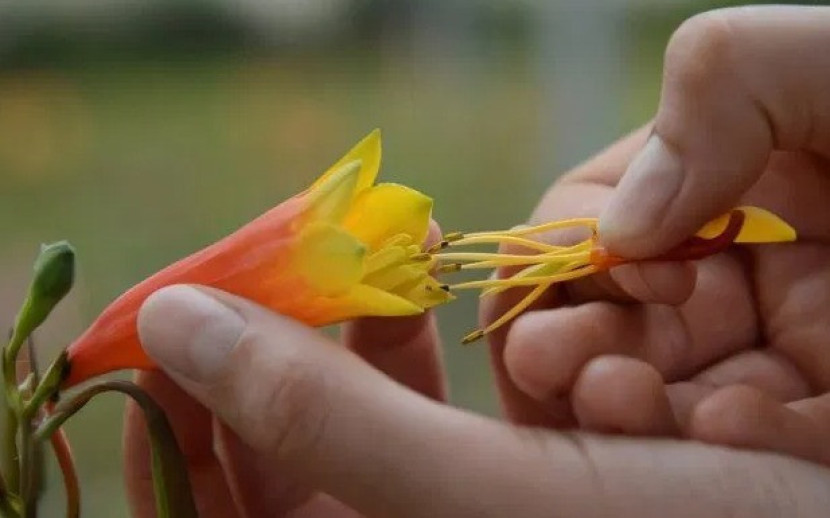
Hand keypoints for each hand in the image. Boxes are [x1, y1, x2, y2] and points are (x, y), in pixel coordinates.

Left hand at [123, 285, 829, 517]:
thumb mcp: (488, 501)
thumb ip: (322, 422)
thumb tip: (169, 325)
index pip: (223, 510)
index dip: (173, 420)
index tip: (161, 320)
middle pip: (289, 454)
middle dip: (274, 355)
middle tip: (260, 267)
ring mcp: (471, 506)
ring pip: (370, 417)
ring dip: (358, 339)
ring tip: (360, 265)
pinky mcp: (530, 468)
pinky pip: (448, 403)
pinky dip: (430, 346)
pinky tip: (438, 290)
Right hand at [484, 5, 829, 465]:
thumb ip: (723, 83)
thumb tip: (626, 225)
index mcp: (723, 177)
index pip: (595, 219)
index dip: (573, 248)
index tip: (632, 266)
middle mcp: (738, 267)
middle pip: (607, 318)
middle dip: (566, 343)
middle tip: (553, 363)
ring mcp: (778, 348)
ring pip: (658, 393)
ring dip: (622, 405)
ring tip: (617, 401)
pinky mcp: (819, 420)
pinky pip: (750, 450)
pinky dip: (724, 448)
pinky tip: (725, 430)